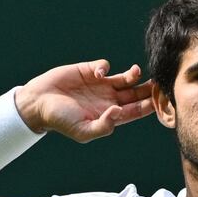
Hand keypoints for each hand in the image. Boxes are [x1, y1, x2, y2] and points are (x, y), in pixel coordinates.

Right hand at [16, 59, 154, 142]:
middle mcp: (108, 99)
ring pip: (125, 78)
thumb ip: (103, 126)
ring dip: (133, 75)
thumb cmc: (60, 120)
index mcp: (110, 115)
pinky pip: (105, 66)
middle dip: (148, 89)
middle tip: (158, 82)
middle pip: (135, 93)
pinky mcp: (89, 70)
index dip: (149, 105)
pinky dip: (105, 67)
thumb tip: (119, 113)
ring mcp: (100, 84)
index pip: (135, 110)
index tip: (159, 99)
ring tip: (134, 72)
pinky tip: (98, 73)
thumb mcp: (82, 131)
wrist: (38, 102)